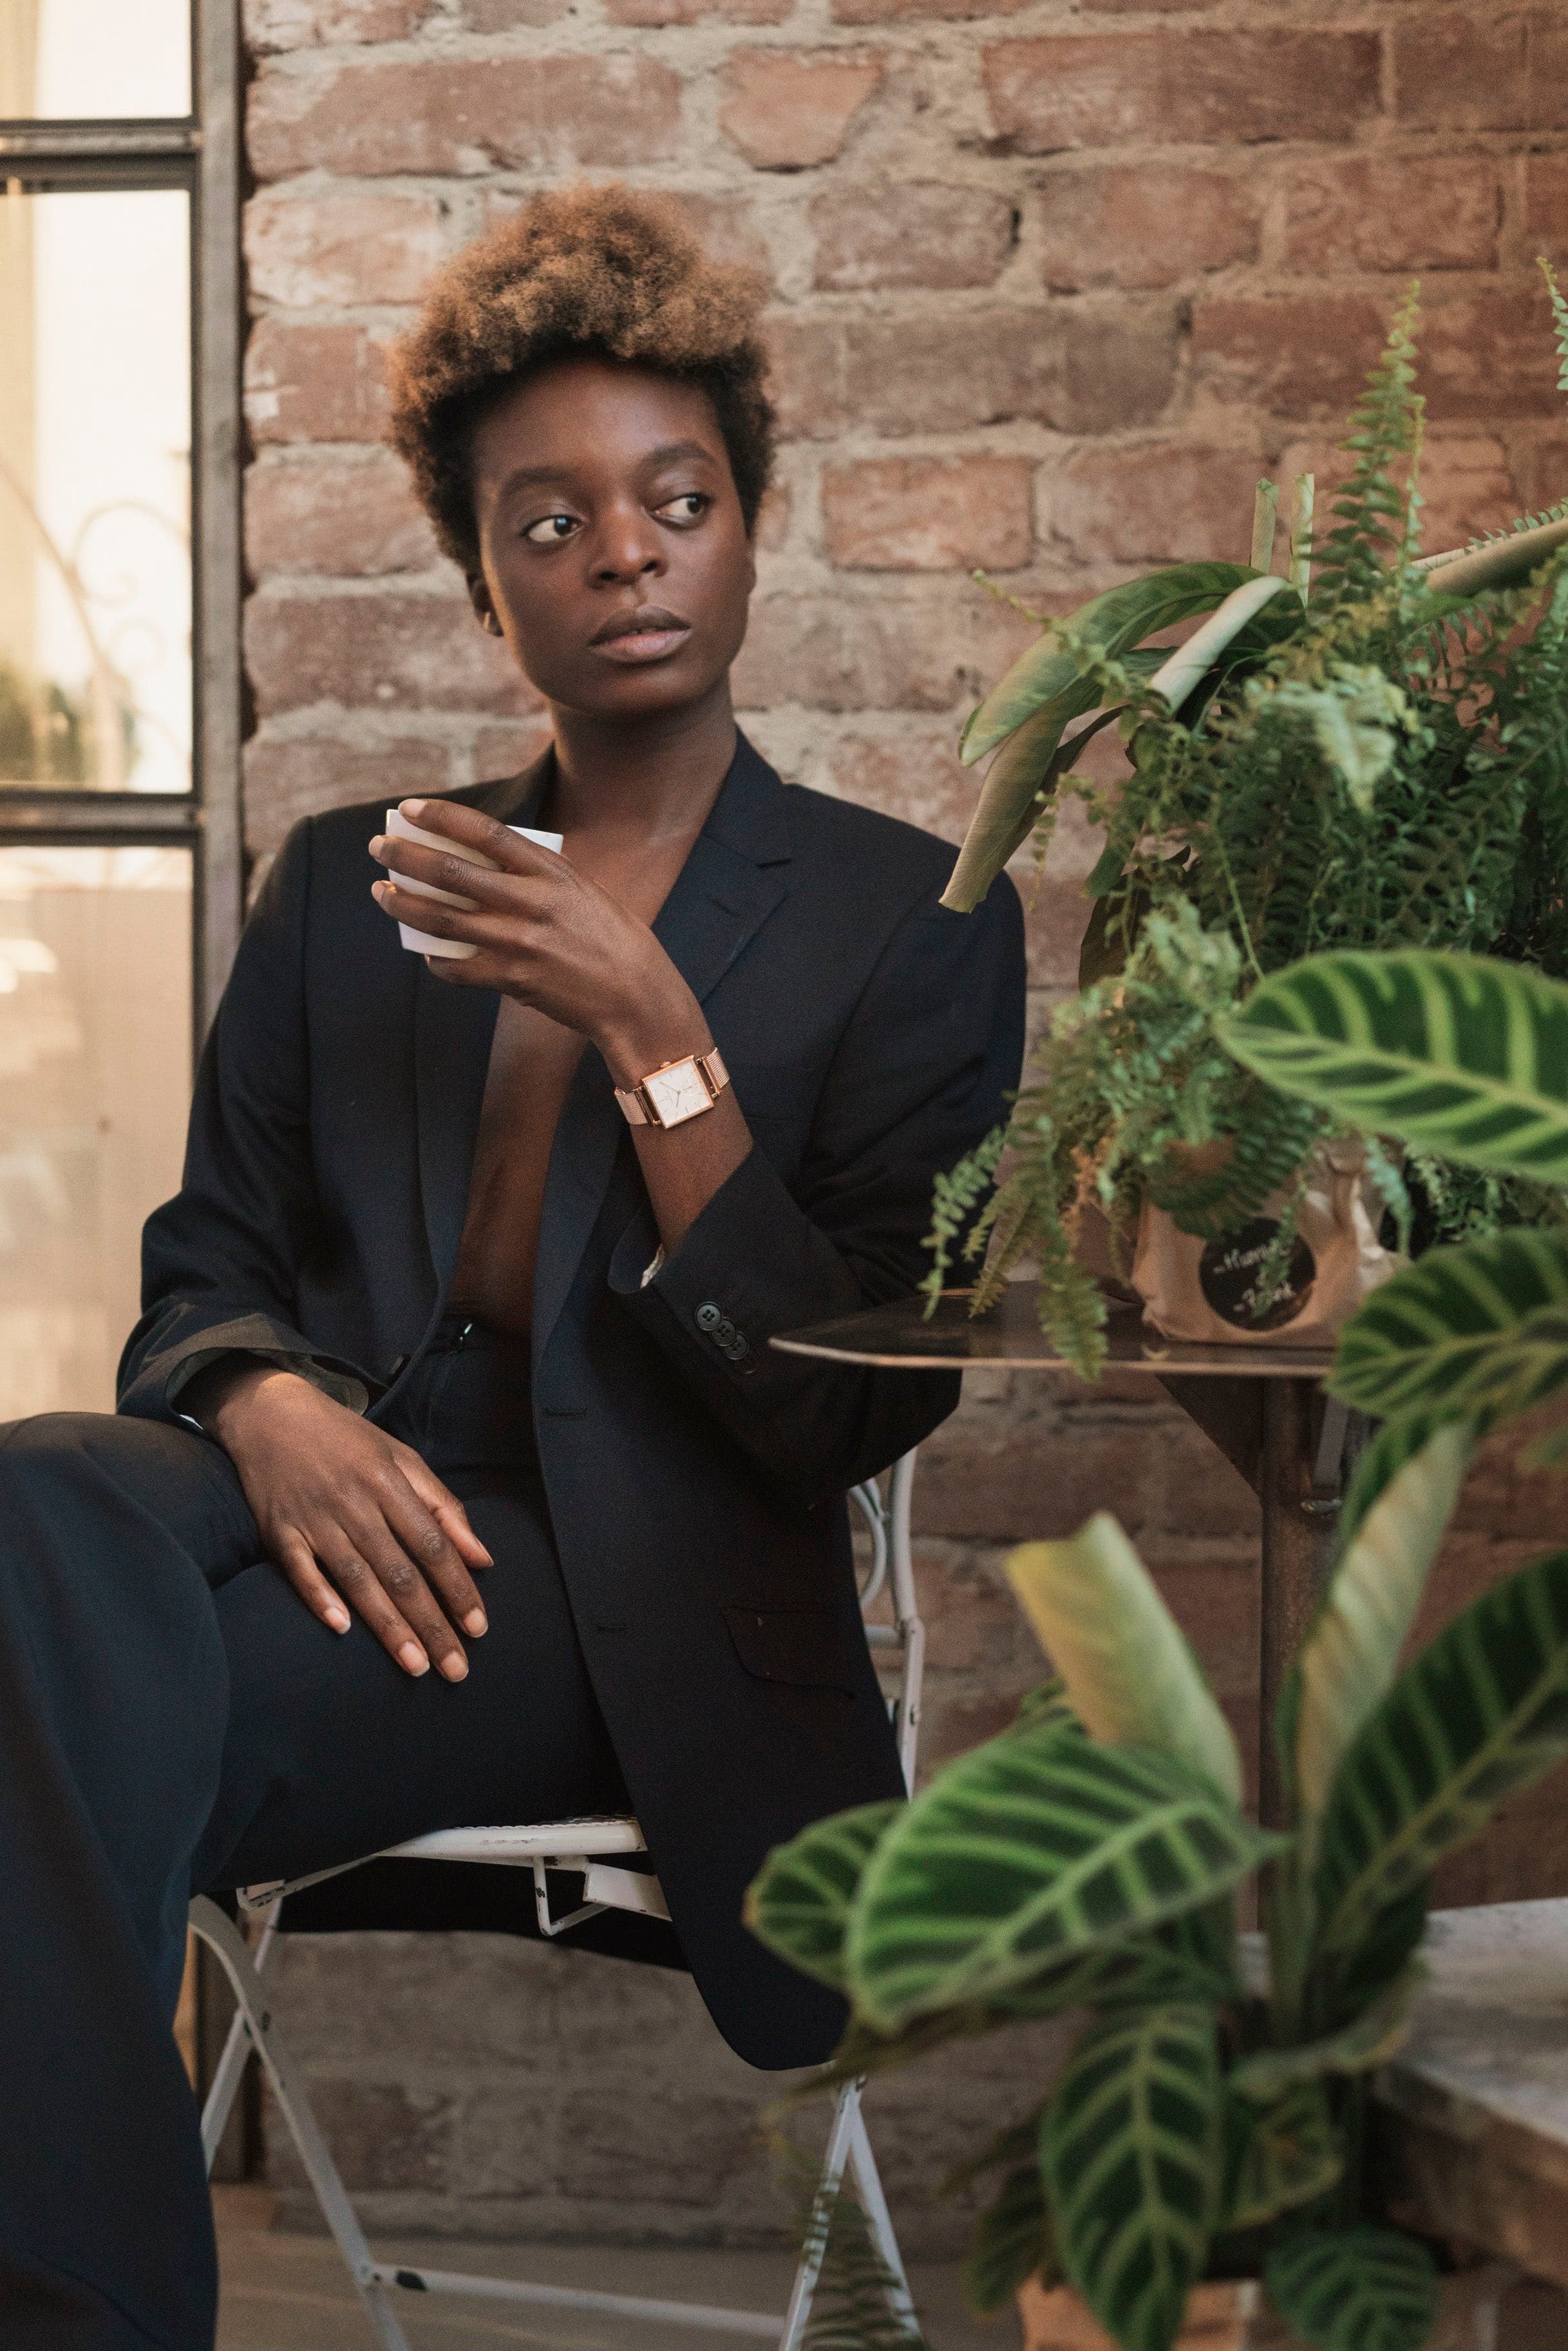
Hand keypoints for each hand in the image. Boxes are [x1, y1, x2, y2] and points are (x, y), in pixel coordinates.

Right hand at [196, 1364, 491, 1679]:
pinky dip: (319, 1597)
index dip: (458, 1589)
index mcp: (390, 1484)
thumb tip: (482, 1556)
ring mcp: (315, 1518)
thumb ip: (443, 1507)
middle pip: (400, 1572)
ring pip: (357, 1578)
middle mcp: (355, 1503)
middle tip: (455, 1669)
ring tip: (414, 1666)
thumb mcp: (402, 1459)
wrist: (271, 1413)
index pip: (434, 1546)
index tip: (478, 1628)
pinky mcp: (278, 1530)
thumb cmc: (347, 1441)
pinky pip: (299, 1569)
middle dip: (431, 1624)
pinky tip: (341, 1628)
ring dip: (387, 1625)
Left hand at [368, 798, 703, 1082]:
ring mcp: (520, 943)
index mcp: (553, 872)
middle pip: (451, 873)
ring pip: (442, 918)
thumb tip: (480, 867)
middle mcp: (533, 903)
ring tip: (383, 892)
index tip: (410, 808)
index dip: (443, 817)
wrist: (636, 997)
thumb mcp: (581, 892)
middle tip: (379, 847)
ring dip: (403, 903)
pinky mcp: (513, 980)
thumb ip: (536, 877)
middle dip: (406, 857)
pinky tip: (424, 950)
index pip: (487, 833)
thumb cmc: (612, 939)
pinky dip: (435, 959)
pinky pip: (457, 967)